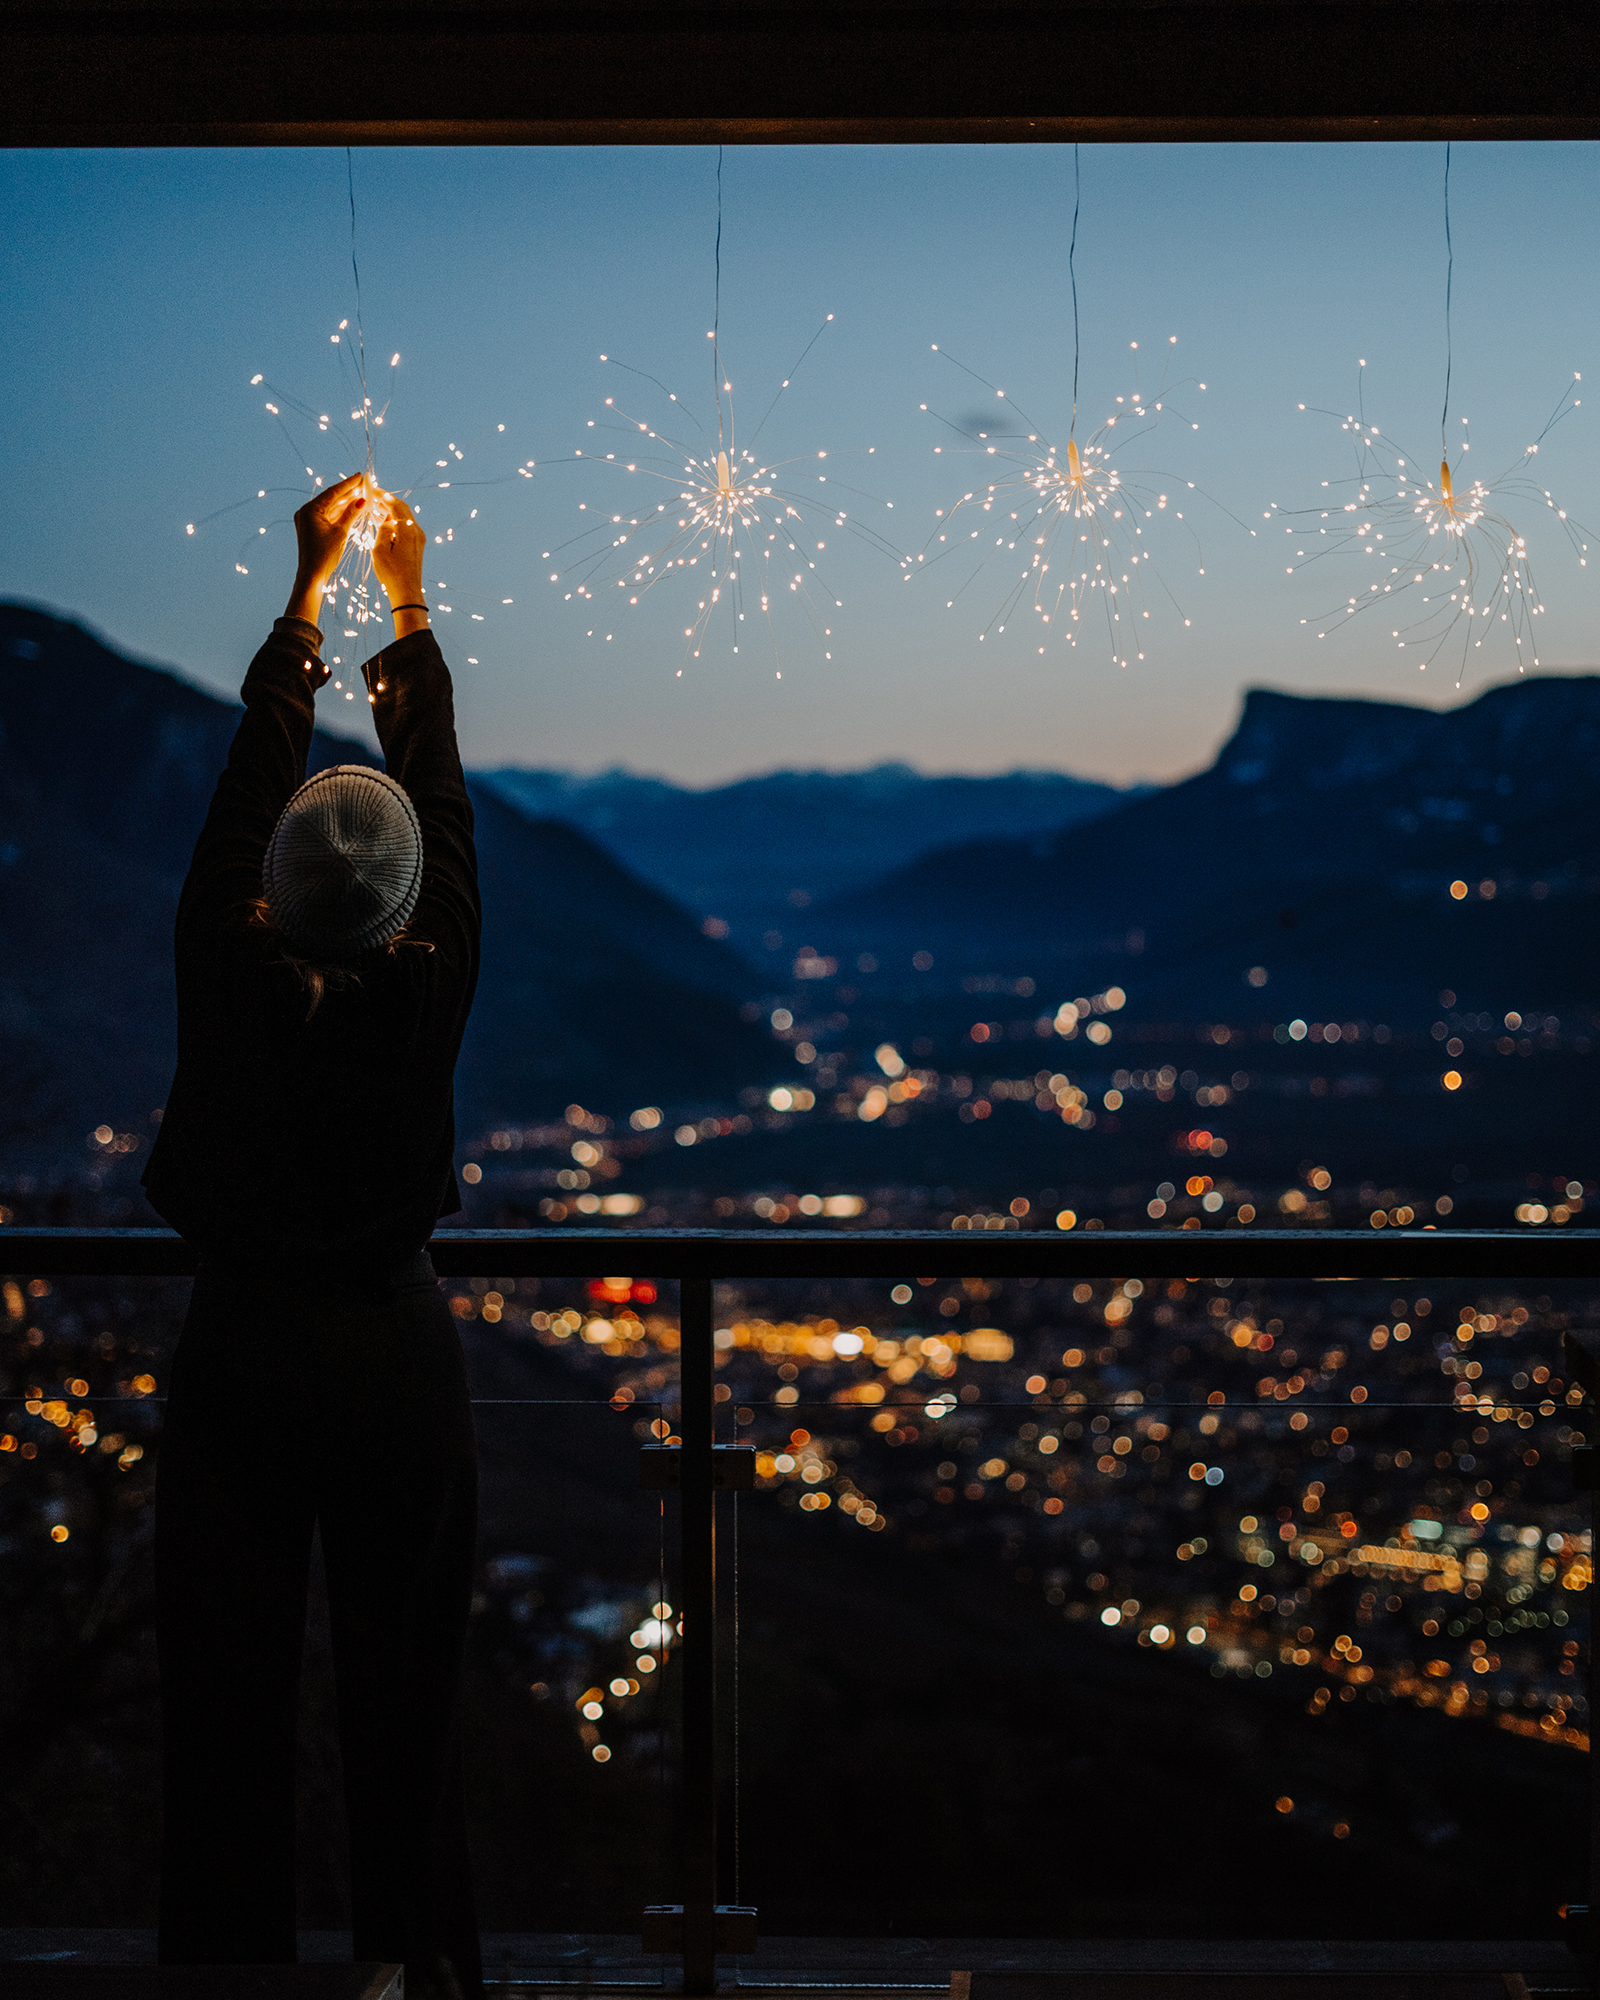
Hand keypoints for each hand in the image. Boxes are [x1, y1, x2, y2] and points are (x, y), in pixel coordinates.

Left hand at [284, 473, 372, 625]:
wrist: (312, 575)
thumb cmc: (325, 555)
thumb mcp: (341, 532)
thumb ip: (351, 513)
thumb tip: (362, 500)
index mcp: (310, 509)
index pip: (333, 492)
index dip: (348, 484)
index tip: (361, 476)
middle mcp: (306, 511)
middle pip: (331, 498)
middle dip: (348, 492)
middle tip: (363, 484)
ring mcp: (308, 519)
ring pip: (330, 507)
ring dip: (345, 502)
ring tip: (361, 495)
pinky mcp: (311, 527)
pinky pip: (328, 516)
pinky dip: (340, 512)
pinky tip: (352, 507)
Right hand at [371, 494, 428, 636]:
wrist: (407, 594)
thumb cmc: (392, 573)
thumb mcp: (380, 549)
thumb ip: (383, 530)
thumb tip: (387, 521)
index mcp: (408, 529)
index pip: (395, 505)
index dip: (383, 495)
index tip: (372, 489)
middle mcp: (416, 532)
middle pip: (402, 509)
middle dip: (387, 501)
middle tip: (372, 497)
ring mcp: (418, 539)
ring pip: (404, 518)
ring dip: (390, 512)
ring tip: (375, 509)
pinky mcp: (417, 547)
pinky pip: (406, 528)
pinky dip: (395, 522)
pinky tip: (384, 523)